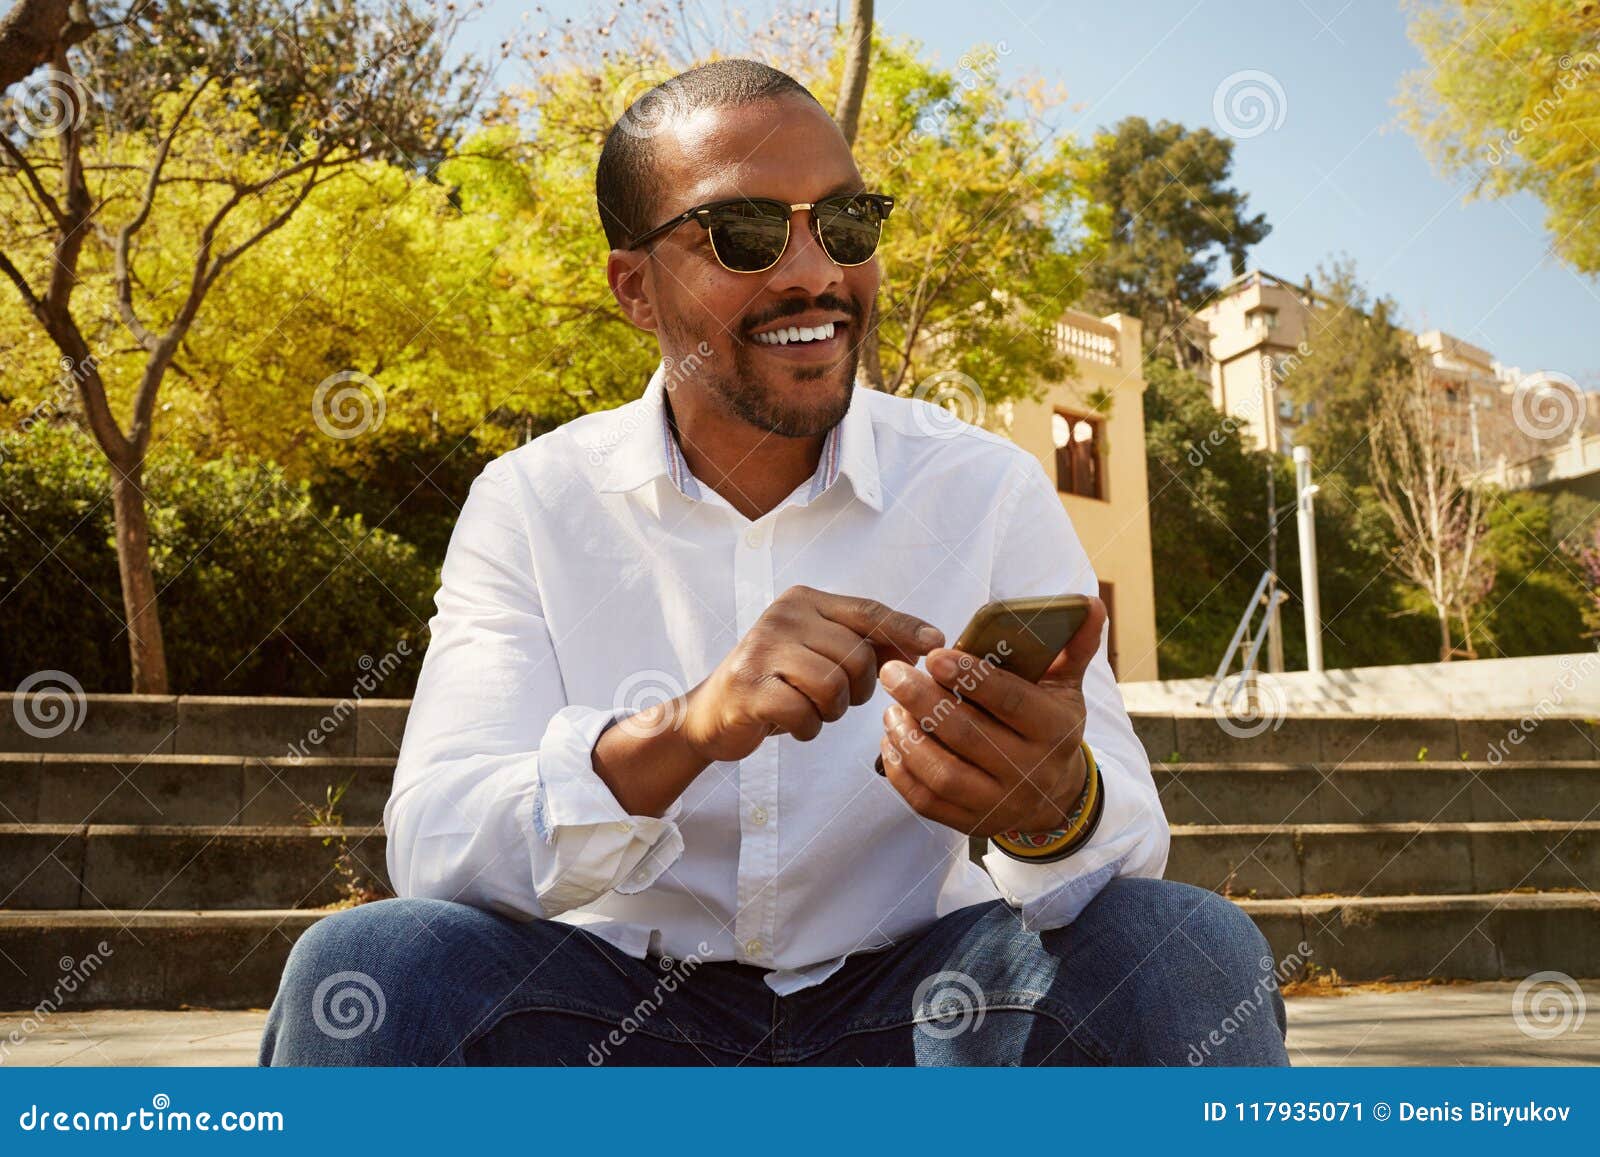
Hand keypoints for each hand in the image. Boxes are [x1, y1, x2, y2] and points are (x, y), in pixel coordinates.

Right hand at [680, 585, 944, 764]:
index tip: (937, 643)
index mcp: (804, 601)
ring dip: (831, 711)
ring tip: (810, 709)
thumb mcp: (819, 653)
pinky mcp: (748, 686)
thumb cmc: (777, 683)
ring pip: (833, 685)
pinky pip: (804, 712)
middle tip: (833, 699)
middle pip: (856, 656)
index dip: (905, 628)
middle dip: (856, 689)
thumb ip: (864, 644)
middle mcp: (782, 616)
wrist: (712, 712)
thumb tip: (925, 644)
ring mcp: (762, 650)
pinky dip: (807, 728)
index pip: (868, 611)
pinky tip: (792, 724)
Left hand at [877, 597, 1106, 837]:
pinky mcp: (972, 824)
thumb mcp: (1066, 688)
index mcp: (1056, 730)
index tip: (934, 655)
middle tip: (892, 673)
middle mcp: (1030, 771)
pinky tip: (891, 739)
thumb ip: (1072, 646)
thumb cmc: (1049, 727)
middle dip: (923, 700)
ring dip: (908, 737)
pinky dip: (901, 772)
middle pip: (967, 735)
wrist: (1055, 796)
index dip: (971, 677)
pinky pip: (927, 802)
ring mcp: (1000, 803)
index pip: (1011, 701)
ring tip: (890, 707)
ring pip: (944, 773)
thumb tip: (1089, 602)